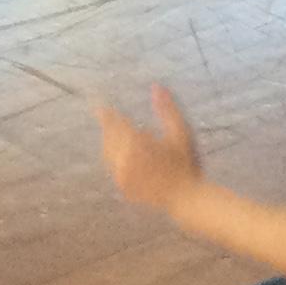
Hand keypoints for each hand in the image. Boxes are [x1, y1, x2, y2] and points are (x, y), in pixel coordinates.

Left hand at [95, 85, 200, 209]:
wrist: (185, 198)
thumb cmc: (185, 163)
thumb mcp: (181, 133)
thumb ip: (167, 109)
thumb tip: (156, 86)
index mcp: (137, 145)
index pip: (115, 124)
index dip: (106, 114)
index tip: (100, 106)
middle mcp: (125, 161)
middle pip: (109, 138)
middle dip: (110, 128)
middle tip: (112, 119)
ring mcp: (122, 176)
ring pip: (108, 154)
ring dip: (112, 142)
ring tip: (127, 138)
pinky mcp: (123, 188)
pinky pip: (114, 168)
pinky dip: (117, 159)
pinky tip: (131, 157)